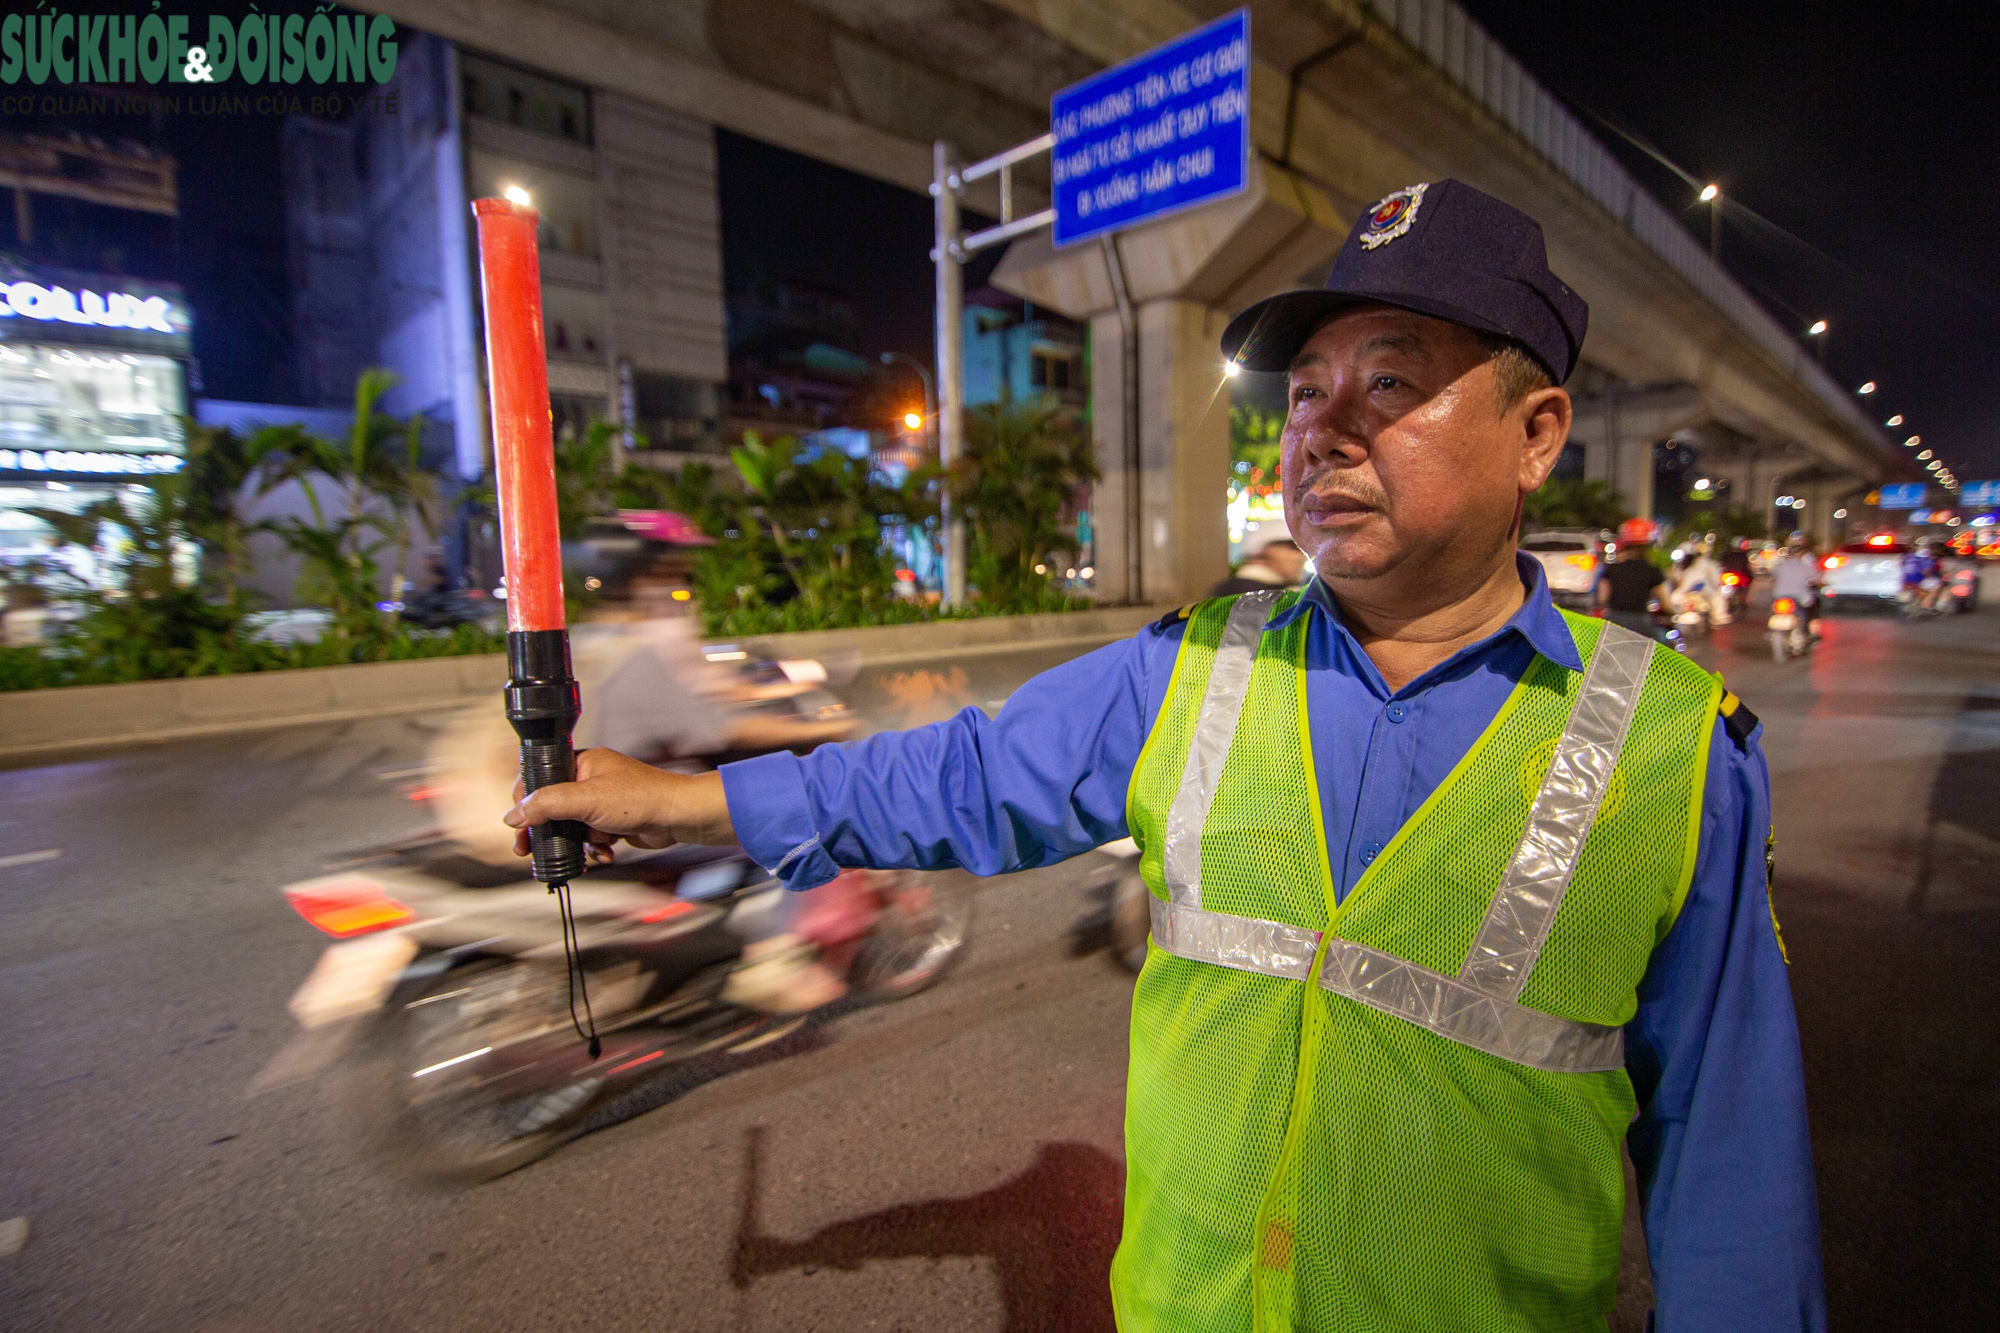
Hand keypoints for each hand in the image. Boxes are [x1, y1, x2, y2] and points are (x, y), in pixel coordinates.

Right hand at [503, 747, 735, 860]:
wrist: (679, 817)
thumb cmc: (642, 798)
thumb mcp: (586, 800)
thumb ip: (547, 805)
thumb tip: (514, 814)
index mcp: (582, 762)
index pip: (540, 777)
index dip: (526, 800)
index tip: (517, 823)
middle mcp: (591, 779)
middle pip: (553, 806)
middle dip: (547, 830)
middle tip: (528, 848)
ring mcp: (602, 802)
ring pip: (572, 826)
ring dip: (578, 842)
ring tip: (588, 848)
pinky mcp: (613, 822)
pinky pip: (591, 838)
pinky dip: (595, 848)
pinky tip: (606, 853)